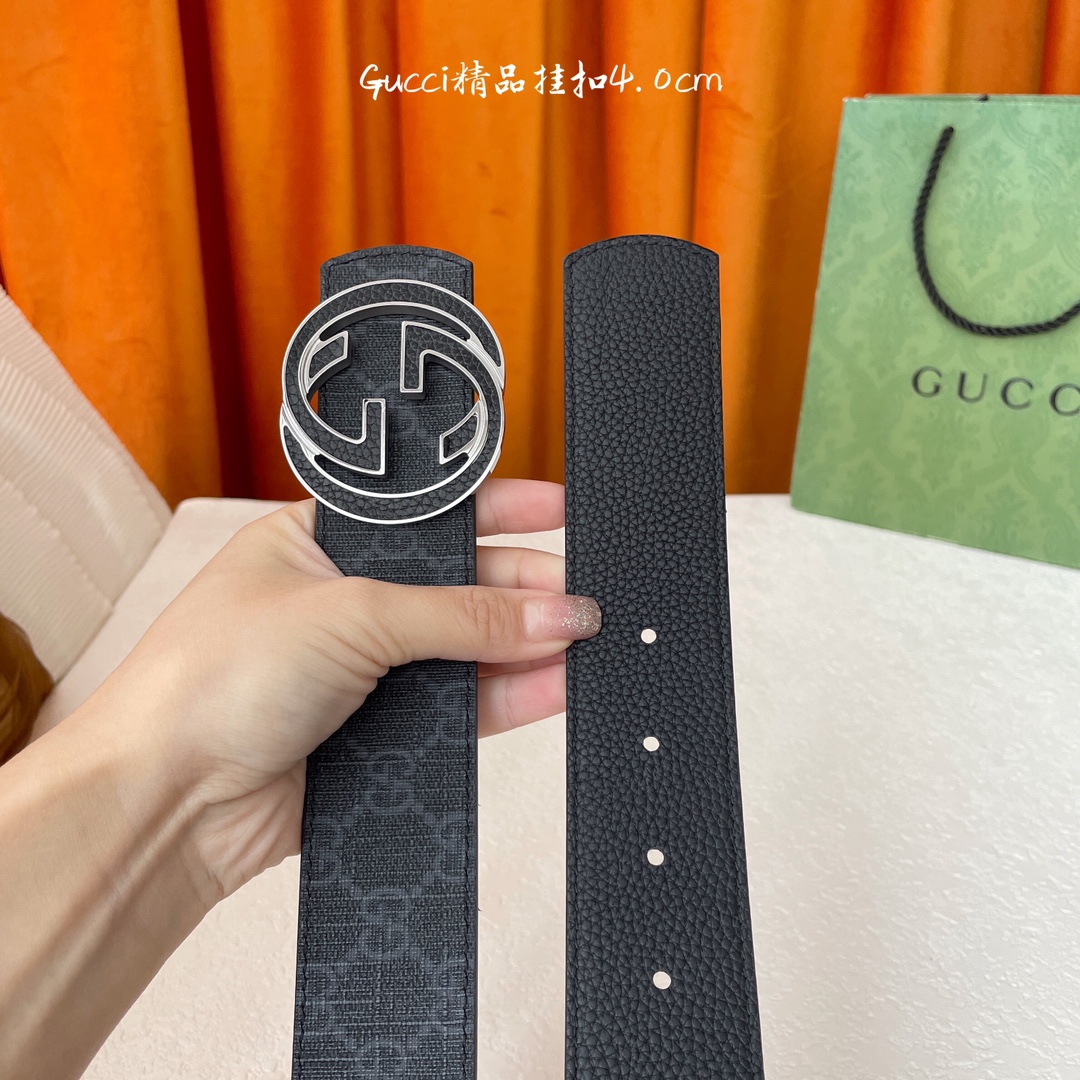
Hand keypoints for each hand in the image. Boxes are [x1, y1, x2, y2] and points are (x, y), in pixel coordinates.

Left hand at [91, 478, 598, 901]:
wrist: (165, 802)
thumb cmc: (210, 679)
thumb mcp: (348, 614)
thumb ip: (458, 614)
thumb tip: (550, 611)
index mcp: (318, 540)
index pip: (425, 513)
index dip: (494, 509)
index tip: (558, 511)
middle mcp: (343, 602)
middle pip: (456, 583)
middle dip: (521, 586)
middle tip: (580, 594)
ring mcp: (361, 671)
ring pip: (464, 651)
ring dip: (523, 645)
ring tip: (584, 640)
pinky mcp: (377, 735)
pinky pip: (458, 710)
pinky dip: (506, 698)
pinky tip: (552, 686)